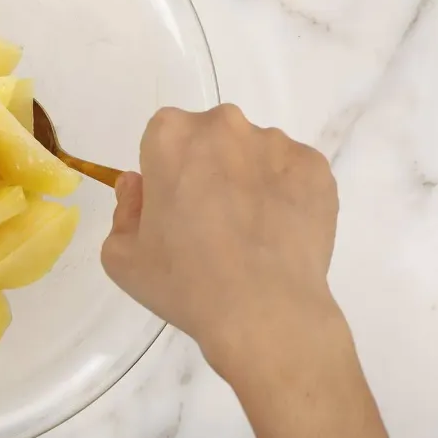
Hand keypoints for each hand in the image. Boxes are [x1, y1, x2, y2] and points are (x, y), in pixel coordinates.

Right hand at [102, 104, 341, 376]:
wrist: (264, 312)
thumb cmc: (183, 282)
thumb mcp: (121, 256)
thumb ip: (124, 208)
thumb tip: (140, 185)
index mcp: (171, 135)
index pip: (162, 140)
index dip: (164, 176)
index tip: (171, 210)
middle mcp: (224, 125)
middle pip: (209, 139)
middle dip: (206, 169)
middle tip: (210, 222)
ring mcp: (276, 144)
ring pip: (253, 155)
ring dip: (247, 181)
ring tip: (250, 235)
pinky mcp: (316, 168)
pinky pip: (292, 174)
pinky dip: (284, 195)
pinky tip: (278, 236)